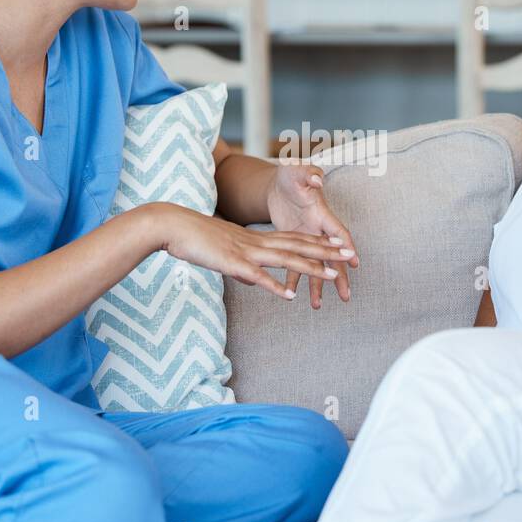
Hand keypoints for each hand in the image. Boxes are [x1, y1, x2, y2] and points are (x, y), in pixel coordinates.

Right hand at [156, 203, 346, 300]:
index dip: (317, 241)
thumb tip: (251, 278)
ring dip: (309, 267)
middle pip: (297, 245)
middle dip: (325, 251)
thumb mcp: (224, 251)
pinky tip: (289, 296)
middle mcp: (255, 242)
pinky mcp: (232, 263)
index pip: (293, 238)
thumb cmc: (194, 238)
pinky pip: (257, 276)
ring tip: (331, 275)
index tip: (337, 245)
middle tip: (349, 255)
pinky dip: (274, 285)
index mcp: (255, 238)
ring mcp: (245, 252)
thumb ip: (241, 265)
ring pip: (284, 259)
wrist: (172, 225)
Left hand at [266, 164, 358, 307]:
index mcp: (322, 213)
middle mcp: (318, 230)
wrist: (277, 184)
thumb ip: (308, 174)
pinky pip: (295, 265)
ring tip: (317, 306)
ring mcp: (307, 239)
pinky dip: (295, 280)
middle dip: (339, 276)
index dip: (346, 247)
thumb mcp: (297, 171)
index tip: (354, 262)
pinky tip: (294, 295)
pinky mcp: (294, 245)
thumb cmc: (291, 175)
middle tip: (345, 295)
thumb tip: (317, 179)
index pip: (338, 232)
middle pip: (333, 257)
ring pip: (315, 266)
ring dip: (318, 285)